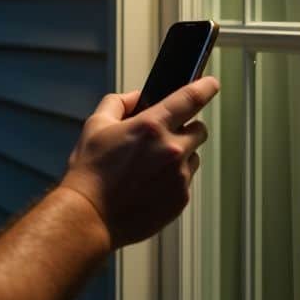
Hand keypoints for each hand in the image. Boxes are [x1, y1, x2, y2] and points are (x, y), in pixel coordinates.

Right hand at [59, 77, 218, 247]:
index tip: (210, 84)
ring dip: (179, 156)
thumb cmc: (90, 173)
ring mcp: (178, 177)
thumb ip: (118, 103)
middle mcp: (171, 150)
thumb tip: (136, 99)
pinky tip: (148, 184)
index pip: (191, 98)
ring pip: (193, 157)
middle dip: (186, 128)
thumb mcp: (95, 125)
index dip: (205, 87)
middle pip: (199, 130)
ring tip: (149, 167)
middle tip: (163, 137)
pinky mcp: (180, 199)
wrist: (90, 216)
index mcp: (151, 127)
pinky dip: (173, 179)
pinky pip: (186, 181)